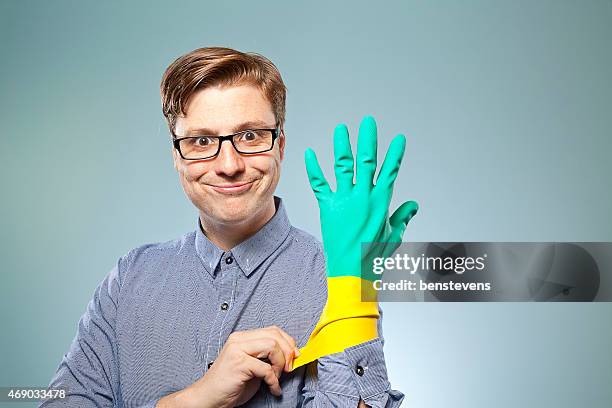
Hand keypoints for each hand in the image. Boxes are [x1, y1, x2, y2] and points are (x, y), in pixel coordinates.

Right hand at [157, 326, 298, 407]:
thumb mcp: (252, 365)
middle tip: (289, 368)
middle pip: (274, 335)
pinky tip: (272, 389)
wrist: (208, 397)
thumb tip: (290, 355)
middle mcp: (239, 340)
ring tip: (277, 378)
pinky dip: (274, 381)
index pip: (273, 330)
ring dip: (280, 364)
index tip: (295, 356)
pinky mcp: (238, 364)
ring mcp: (237, 350)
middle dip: (288, 352)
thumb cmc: (229, 384)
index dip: (288, 342)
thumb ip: (266, 357)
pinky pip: (266, 369)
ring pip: (272, 346)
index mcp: (243, 337)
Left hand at [292, 116, 417, 368]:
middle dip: (368, 140)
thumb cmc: (375, 258)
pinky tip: (308, 153)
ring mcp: (345, 201)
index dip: (395, 154)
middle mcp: (363, 197)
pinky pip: (319, 184)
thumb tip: (414, 205)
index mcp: (381, 202)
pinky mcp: (328, 208)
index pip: (390, 171)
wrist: (353, 274)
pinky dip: (313, 168)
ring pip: (344, 166)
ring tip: (341, 129)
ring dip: (342, 146)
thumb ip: (403, 217)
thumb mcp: (394, 236)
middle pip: (367, 162)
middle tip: (368, 122)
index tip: (398, 139)